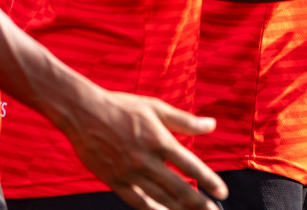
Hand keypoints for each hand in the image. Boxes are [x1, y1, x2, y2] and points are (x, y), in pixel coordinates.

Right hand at [52, 84, 227, 209]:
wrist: (84, 113)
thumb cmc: (123, 107)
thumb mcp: (157, 108)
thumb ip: (185, 121)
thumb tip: (212, 125)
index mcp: (159, 141)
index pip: (190, 166)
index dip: (208, 181)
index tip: (222, 192)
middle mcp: (146, 161)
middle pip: (178, 188)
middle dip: (198, 203)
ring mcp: (129, 173)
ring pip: (159, 198)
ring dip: (178, 209)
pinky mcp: (114, 181)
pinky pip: (136, 201)